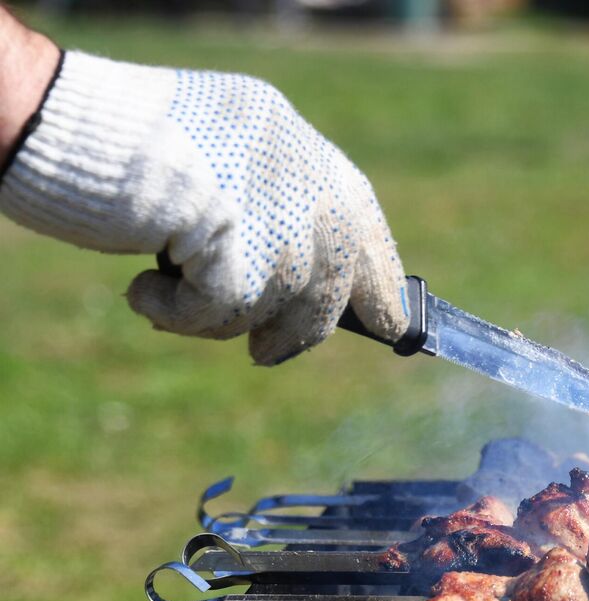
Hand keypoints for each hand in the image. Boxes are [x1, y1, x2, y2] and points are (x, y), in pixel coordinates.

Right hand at [0, 52, 406, 364]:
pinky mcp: (237, 246)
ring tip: (168, 294)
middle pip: (337, 277)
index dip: (378, 278)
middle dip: (308, 329)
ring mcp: (275, 209)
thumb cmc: (124, 143)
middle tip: (268, 354)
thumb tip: (313, 286)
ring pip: (282, 305)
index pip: (361, 219)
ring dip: (222, 319)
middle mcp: (301, 173)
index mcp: (298, 144)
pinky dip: (178, 317)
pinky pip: (224, 316)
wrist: (60, 121)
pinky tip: (143, 291)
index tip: (391, 322)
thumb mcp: (222, 164)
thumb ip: (271, 208)